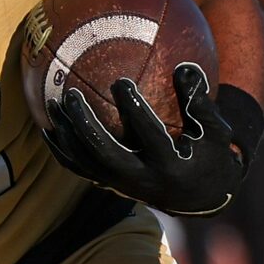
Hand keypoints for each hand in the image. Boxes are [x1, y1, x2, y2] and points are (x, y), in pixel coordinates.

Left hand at [45, 63, 245, 215]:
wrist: (197, 197)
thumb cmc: (209, 154)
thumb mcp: (215, 132)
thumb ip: (201, 102)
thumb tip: (185, 66)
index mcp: (169, 165)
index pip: (148, 135)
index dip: (134, 109)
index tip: (121, 80)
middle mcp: (140, 178)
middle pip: (104, 151)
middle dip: (84, 123)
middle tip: (70, 93)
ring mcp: (120, 184)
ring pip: (85, 161)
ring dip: (65, 133)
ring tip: (52, 103)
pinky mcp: (108, 185)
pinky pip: (78, 168)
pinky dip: (61, 149)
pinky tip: (48, 127)